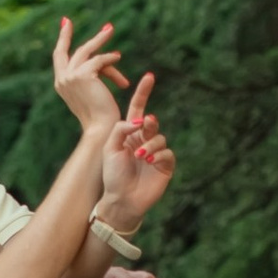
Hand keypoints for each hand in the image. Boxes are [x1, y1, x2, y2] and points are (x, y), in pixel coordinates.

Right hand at [50, 13, 128, 136]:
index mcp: (61, 84)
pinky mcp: (82, 76)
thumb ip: (91, 77)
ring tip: (110, 29)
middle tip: (77, 22)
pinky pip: (99, 60)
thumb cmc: (100, 115)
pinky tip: (117, 58)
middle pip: (69, 50)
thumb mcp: (91, 93)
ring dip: (99, 40)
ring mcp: (70, 77)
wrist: (100, 129)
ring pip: (86, 51)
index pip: (60, 57)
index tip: (66, 24)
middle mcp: (62, 80)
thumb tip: (102, 62)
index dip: (64, 40)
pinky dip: (110, 60)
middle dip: (76, 33)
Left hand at [99, 69, 173, 229]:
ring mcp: (155, 153)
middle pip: (151, 122)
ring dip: (150, 145)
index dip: (143, 93)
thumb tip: (140, 119)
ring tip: (140, 156)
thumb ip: (121, 128)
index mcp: (129, 134)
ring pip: (159, 137)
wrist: (120, 200)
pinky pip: (167, 153)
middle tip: (144, 126)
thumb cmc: (112, 175)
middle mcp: (144, 141)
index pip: (138, 109)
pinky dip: (159, 155)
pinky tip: (149, 162)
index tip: (149, 77)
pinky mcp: (165, 166)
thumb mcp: (110, 147)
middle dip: (148, 123)